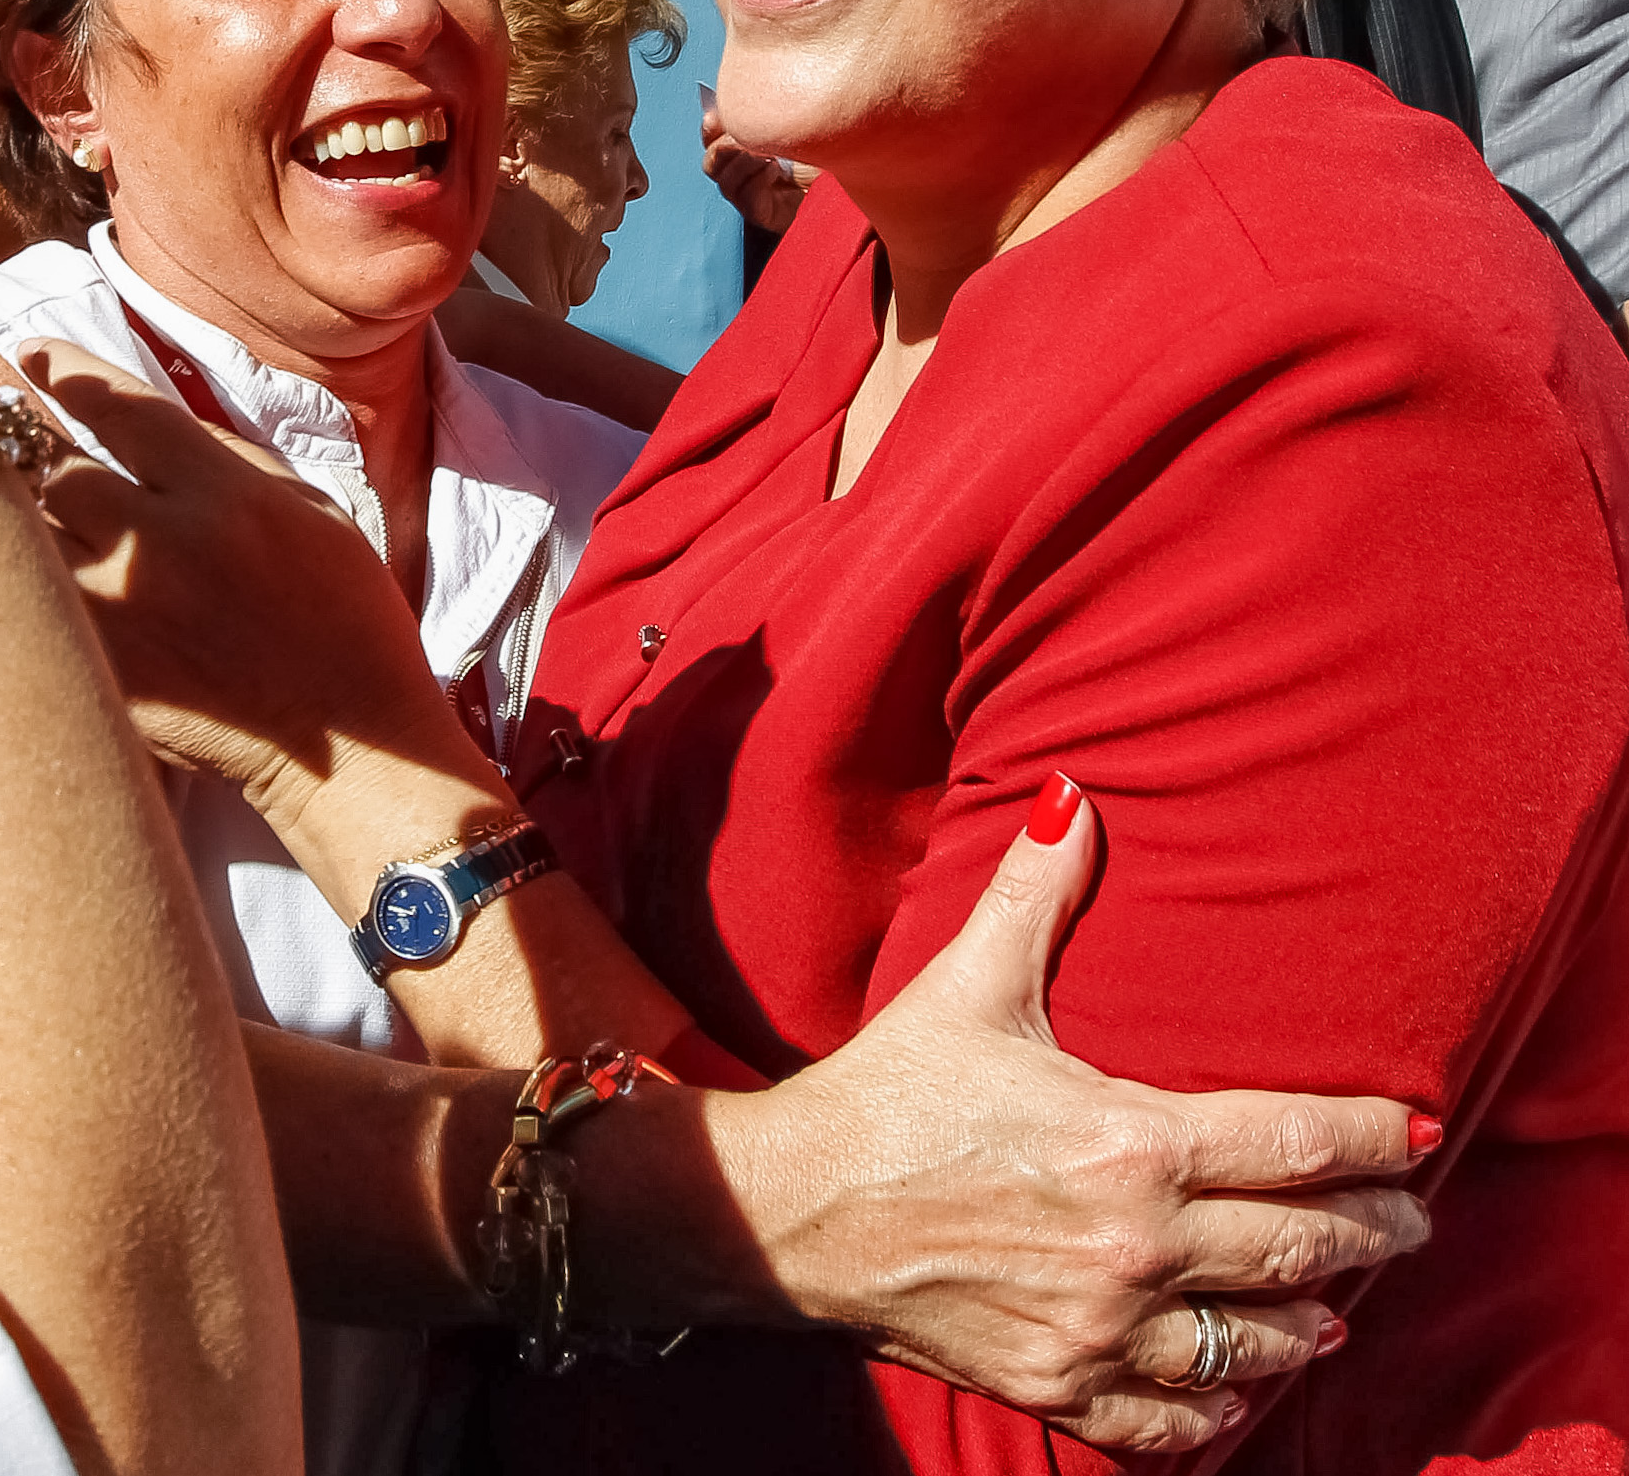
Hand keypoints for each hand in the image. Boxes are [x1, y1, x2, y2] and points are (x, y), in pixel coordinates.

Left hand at [26, 340, 485, 832]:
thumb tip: (125, 407)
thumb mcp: (305, 503)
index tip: (29, 352)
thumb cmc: (339, 615)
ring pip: (21, 532)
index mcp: (223, 493)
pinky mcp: (98, 674)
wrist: (348, 746)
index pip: (113, 404)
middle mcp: (162, 548)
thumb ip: (217, 451)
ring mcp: (122, 617)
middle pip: (45, 462)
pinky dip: (2, 569)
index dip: (59, 368)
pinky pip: (28, 604)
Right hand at [701, 101, 812, 234]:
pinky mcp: (762, 214)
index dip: (710, 127)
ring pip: (726, 180)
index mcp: (741, 152)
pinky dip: (757, 180)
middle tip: (749, 132)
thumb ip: (772, 115)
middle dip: (726, 144)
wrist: (842, 184)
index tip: (718, 114)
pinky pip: (746, 198)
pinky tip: (775, 169)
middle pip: (712, 161)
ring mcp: (748, 198)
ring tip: (768, 151)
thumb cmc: (820, 155)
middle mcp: (738, 176)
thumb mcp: (796, 129)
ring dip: (743, 160)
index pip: (710, 140)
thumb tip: (755, 93)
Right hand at [725, 787, 1428, 1454]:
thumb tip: (1072, 795)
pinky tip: (1241, 1383)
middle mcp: (1136, 1244)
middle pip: (1309, 1247)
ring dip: (1313, 1321)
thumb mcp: (966, 986)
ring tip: (1337, 1303)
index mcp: (1131, 1142)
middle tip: (1408, 1221)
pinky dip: (1222, 1407)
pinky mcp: (1063, 1384)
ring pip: (1262, 1342)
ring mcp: (1104, 1326)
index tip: (1417, 1135)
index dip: (1378, 1140)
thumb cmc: (885, 1094)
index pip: (1304, 1145)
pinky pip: (1180, 1421)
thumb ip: (1033, 894)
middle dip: (1377, 1233)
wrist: (790, 1209)